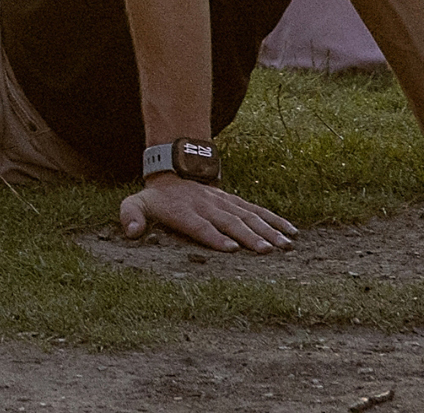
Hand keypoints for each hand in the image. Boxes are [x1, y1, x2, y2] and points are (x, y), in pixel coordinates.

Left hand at [119, 171, 294, 252]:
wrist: (175, 172)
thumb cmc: (157, 199)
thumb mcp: (137, 203)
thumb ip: (131, 215)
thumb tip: (131, 233)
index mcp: (185, 211)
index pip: (200, 226)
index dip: (214, 236)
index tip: (230, 248)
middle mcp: (208, 206)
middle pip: (230, 222)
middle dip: (248, 236)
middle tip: (266, 252)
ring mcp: (225, 203)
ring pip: (249, 216)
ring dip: (268, 231)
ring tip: (285, 246)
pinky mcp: (237, 201)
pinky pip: (258, 210)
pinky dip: (276, 220)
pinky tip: (292, 232)